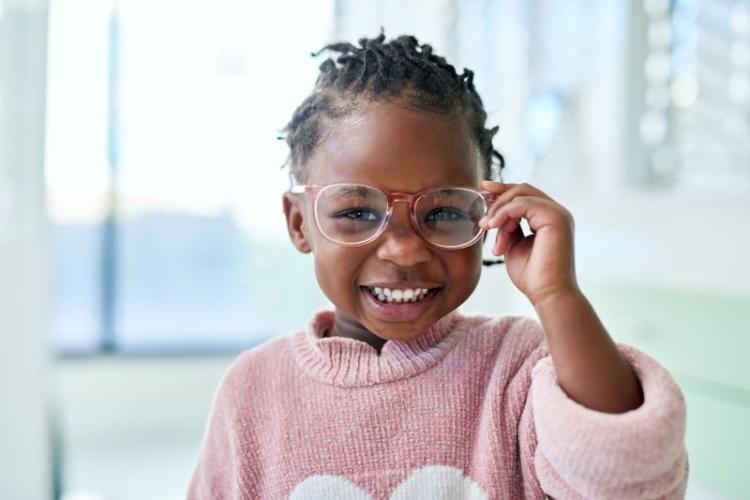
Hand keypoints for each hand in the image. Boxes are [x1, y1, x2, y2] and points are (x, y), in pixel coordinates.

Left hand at [478, 181, 578, 306]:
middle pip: (523, 189)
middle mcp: (556, 212)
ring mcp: (558, 213)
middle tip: (480, 207)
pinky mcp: (556, 217)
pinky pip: (523, 204)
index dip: (503, 190)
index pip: (525, 195)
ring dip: (499, 209)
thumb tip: (496, 217)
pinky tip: (494, 226)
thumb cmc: (532, 276)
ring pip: (522, 194)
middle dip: (498, 194)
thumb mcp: (514, 246)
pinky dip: (505, 213)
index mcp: (548, 218)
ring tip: (487, 227)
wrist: (547, 294)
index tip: (482, 190)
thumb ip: (508, 228)